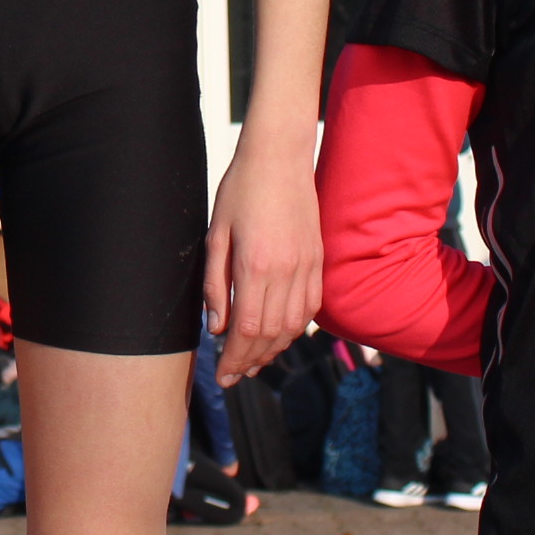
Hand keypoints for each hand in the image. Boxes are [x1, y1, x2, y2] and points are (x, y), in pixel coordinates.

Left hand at [204, 129, 322, 382]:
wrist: (279, 158)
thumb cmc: (240, 190)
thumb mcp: (216, 234)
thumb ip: (215, 283)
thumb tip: (217, 328)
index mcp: (256, 264)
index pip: (247, 329)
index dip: (234, 358)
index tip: (221, 374)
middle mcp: (286, 270)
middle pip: (271, 334)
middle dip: (250, 361)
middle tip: (232, 377)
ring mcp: (307, 266)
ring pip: (294, 325)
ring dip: (273, 351)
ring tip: (252, 364)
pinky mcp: (318, 260)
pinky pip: (311, 306)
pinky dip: (295, 329)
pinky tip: (279, 337)